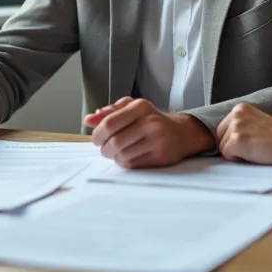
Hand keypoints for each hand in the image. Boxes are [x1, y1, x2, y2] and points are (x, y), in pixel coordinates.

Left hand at [84, 97, 213, 167]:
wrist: (182, 133)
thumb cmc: (152, 120)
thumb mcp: (132, 109)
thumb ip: (109, 113)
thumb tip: (88, 120)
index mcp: (140, 106)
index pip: (109, 123)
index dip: (97, 134)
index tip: (96, 139)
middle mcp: (150, 122)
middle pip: (114, 142)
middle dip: (104, 149)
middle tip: (104, 149)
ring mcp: (157, 140)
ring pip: (122, 155)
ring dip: (114, 157)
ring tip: (117, 152)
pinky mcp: (161, 156)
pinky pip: (133, 164)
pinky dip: (124, 163)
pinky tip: (128, 157)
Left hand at [216, 103, 271, 165]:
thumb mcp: (257, 122)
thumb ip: (242, 125)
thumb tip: (226, 137)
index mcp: (241, 108)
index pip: (224, 128)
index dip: (236, 139)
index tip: (252, 140)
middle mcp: (236, 114)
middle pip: (220, 137)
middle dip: (232, 145)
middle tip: (253, 146)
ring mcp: (235, 126)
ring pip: (222, 148)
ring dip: (236, 153)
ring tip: (256, 149)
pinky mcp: (236, 140)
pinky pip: (227, 156)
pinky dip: (238, 159)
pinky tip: (254, 154)